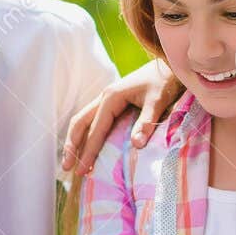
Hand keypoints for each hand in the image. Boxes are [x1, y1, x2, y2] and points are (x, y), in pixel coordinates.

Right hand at [62, 61, 184, 175]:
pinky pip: (94, 119)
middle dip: (72, 145)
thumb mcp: (157, 101)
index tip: (83, 170)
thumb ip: (146, 122)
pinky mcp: (113, 102)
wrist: (170, 64)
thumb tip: (136, 145)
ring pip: (83, 120)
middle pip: (80, 122)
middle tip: (66, 167)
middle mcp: (104, 97)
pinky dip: (86, 134)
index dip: (88, 151)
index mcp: (111, 97)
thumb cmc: (165, 82)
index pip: (95, 129)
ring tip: (72, 160)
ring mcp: (107, 98)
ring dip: (76, 140)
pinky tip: (88, 146)